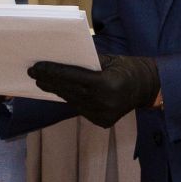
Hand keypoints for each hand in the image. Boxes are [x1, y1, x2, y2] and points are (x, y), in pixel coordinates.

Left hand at [27, 53, 159, 127]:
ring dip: (57, 91)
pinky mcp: (102, 122)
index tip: (36, 67)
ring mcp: (103, 115)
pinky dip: (70, 99)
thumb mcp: (108, 59)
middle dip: (50, 81)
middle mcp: (104, 103)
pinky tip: (60, 91)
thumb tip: (60, 60)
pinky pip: (81, 108)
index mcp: (106, 85)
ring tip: (42, 81)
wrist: (147, 88)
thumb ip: (86, 62)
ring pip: (72, 101)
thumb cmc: (127, 68)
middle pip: (69, 91)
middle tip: (33, 73)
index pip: (73, 78)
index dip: (53, 72)